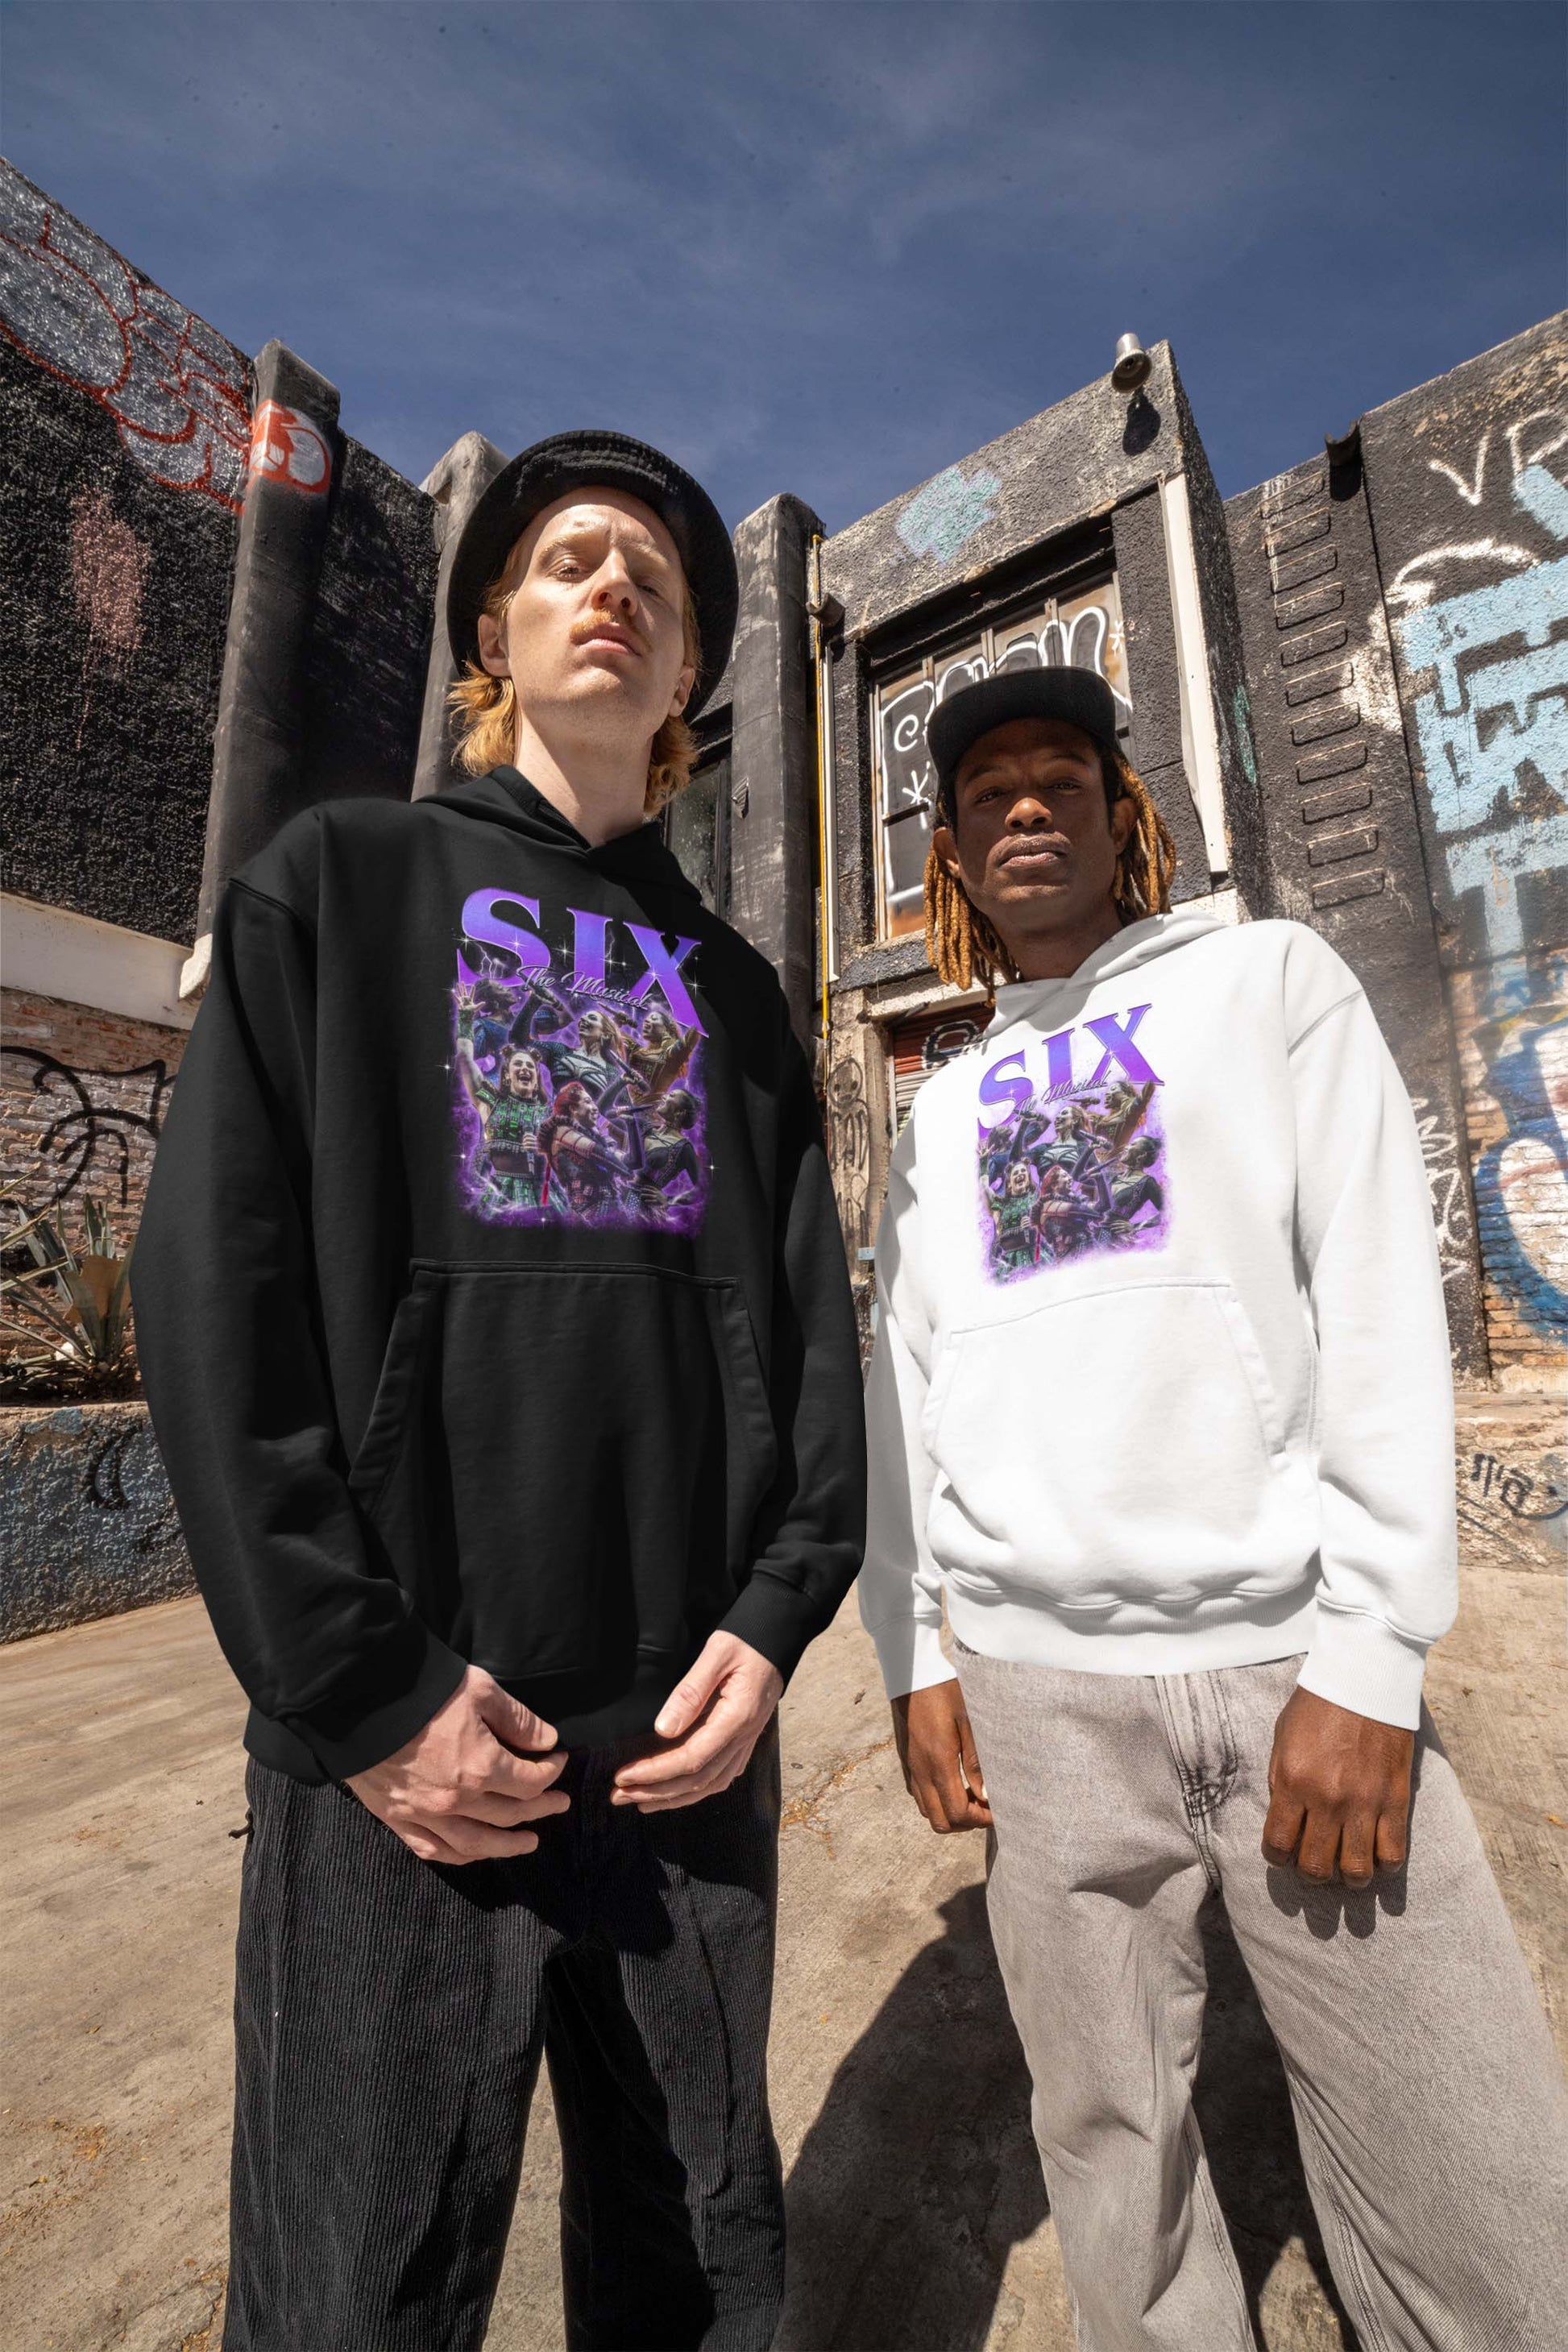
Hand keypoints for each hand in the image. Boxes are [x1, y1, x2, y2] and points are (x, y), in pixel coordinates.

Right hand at [346, 1666, 568, 1864]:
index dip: (550, 1772)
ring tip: (529, 1842)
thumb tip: (547, 1741)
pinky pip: (433, 1850)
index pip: (530, 1783)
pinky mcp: (398, 1818)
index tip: (557, 1760)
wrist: (359, 1701)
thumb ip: (518, 1719)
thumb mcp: (480, 1690)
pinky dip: (458, 1856)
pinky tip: (474, 1853)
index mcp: (482, 1767)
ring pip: (476, 1844)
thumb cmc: (424, 1690)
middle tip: (559, 1804)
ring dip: (507, 1846)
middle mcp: (457, 1800)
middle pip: (510, 1815)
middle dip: (540, 1808)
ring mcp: (426, 1814)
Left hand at [611, 1633, 782, 1812]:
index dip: (656, 1772)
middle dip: (657, 1791)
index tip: (625, 1775)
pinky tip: (674, 1794)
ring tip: (639, 1801)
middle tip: (619, 1795)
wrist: (777, 1638)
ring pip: (710, 1785)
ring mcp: (747, 1742)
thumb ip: (691, 1691)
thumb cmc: (746, 1641)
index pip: (692, 1758)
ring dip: (673, 1798)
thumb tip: (664, 1729)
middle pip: (698, 1780)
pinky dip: (695, 1791)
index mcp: (737, 1717)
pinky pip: (720, 1777)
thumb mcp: (717, 1653)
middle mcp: (744, 1737)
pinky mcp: (744, 1740)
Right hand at [892, 1678, 991, 1832]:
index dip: (981, 1819)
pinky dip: (937, 1802)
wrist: (912, 1676)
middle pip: (941, 1822)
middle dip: (966, 1823)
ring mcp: (911, 1769)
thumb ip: (976, 1761)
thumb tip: (986, 1795)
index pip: (958, 1813)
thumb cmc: (944, 1693)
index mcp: (939, 1763)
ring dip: (951, 1813)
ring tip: (971, 1795)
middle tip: (985, 1806)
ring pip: (928, 1813)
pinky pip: (919, 1797)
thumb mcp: (969, 1721)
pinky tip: (953, 1783)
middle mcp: (921, 1772)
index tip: (997, 1810)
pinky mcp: (907, 1763)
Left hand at [1262, 1685, 1413, 1888]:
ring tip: (1346, 1867)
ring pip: (1357, 1871)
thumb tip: (1285, 1820)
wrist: (1365, 1679)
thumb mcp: (1283, 1739)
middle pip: (1316, 1867)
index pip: (1278, 1846)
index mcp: (1292, 1781)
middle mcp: (1327, 1799)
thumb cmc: (1318, 1705)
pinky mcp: (1396, 1801)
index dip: (1277, 1858)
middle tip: (1314, 1864)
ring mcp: (1364, 1803)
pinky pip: (1393, 1855)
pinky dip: (1383, 1866)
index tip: (1282, 1854)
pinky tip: (1376, 1856)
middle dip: (1311, 1874)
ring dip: (1348, 1878)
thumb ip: (1280, 1781)